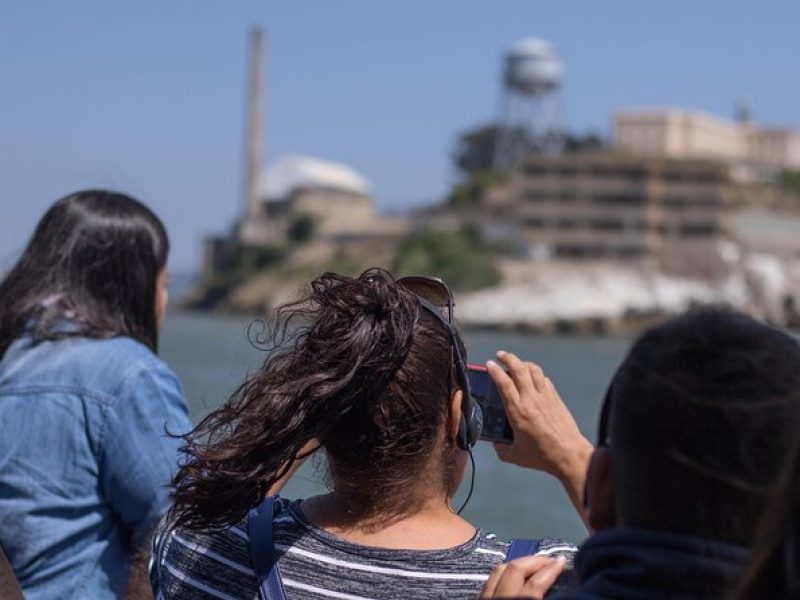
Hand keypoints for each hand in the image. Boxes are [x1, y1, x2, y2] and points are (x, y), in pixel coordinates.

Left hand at [479, 555, 565, 598]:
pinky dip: (503, 572)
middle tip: (549, 560)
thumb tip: (552, 583)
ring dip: (518, 563)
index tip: (562, 560)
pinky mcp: (478, 599)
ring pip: (498, 570)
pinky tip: (512, 574)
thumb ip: (541, 597)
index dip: (551, 569)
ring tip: (533, 564)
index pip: (535, 583)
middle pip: (514, 569)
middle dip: (534, 560)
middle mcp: (499, 597)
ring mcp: (485, 598)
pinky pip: (490, 579)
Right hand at [487, 351, 592, 519]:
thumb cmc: (541, 456)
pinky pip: (544, 380)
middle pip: (519, 369)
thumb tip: (496, 444)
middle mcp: (531, 400)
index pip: (503, 382)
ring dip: (523, 363)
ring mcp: (545, 397)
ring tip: (516, 363)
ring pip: (534, 370)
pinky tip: (533, 378)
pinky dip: (536, 374)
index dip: (495, 370)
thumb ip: (501, 449)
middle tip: (500, 355)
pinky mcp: (556, 399)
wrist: (569, 454)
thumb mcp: (515, 456)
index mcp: (517, 411)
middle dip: (508, 358)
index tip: (489, 363)